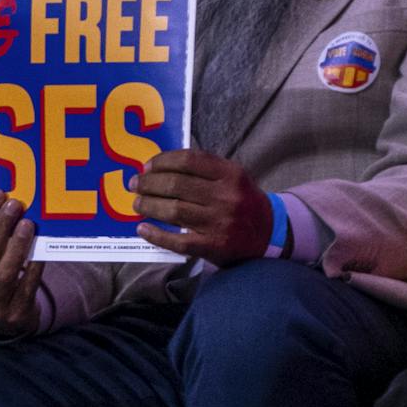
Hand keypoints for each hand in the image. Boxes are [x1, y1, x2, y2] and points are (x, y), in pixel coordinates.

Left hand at [133, 149, 271, 265]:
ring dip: (148, 206)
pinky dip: (156, 235)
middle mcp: (226, 197)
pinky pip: (178, 240)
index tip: (147, 167)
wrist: (271, 234)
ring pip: (173, 210)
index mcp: (231, 174)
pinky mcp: (214, 246)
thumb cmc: (243, 201)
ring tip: (137, 204)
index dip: (162, 162)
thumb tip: (158, 168)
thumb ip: (203, 169)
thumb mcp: (232, 178)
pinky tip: (143, 229)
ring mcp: (220, 222)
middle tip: (135, 185)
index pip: (188, 160)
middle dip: (149, 184)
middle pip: (175, 185)